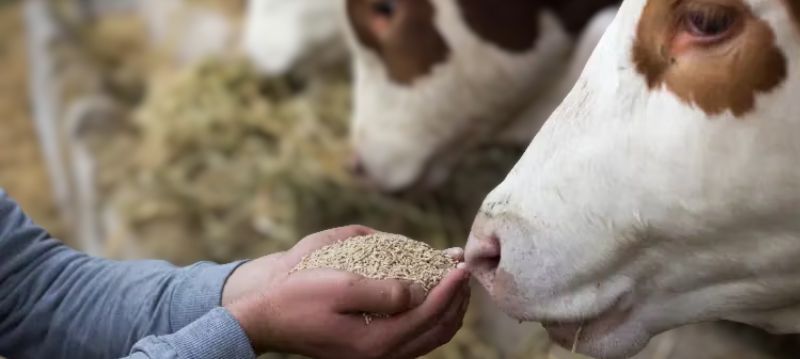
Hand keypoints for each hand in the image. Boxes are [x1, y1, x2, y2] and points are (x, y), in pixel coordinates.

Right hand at [222, 225, 470, 357]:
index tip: (460, 263)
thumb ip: (383, 291)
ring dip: (447, 306)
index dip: (450, 287)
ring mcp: (378, 355)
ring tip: (452, 277)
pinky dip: (430, 314)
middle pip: (438, 329)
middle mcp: (382, 355)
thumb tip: (419, 292)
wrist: (269, 318)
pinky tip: (428, 293)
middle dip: (456, 298)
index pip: (430, 314)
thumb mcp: (339, 285)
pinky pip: (415, 336)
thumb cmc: (299, 297)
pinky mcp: (372, 349)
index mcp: (377, 341)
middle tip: (461, 267)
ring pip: (430, 336)